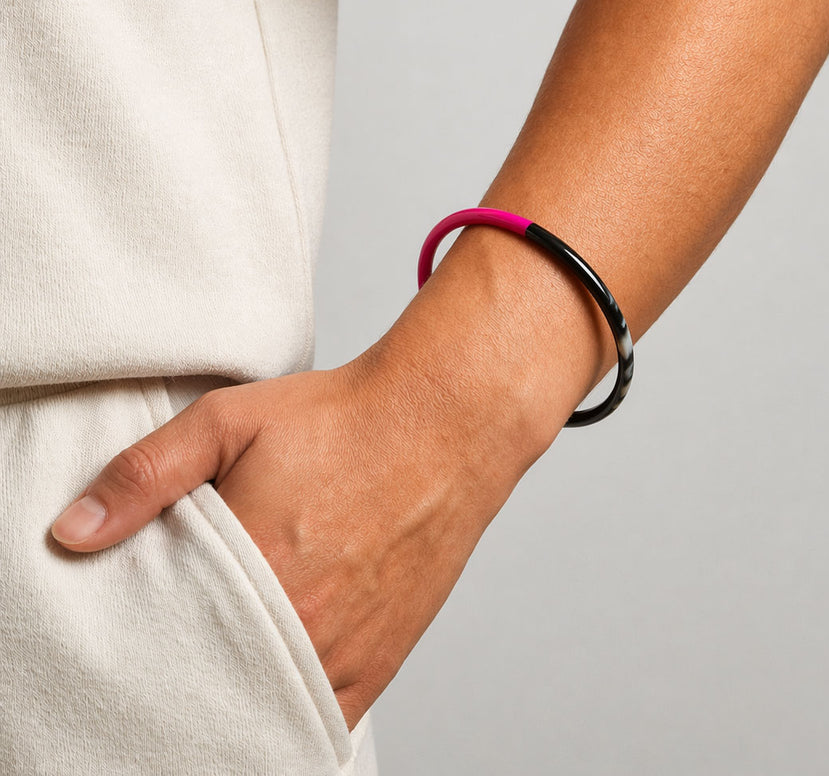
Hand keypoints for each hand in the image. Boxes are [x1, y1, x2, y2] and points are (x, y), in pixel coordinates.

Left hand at [49, 354, 520, 729]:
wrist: (444, 422)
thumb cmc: (346, 420)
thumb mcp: (230, 420)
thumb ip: (146, 475)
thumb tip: (73, 531)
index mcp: (252, 571)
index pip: (159, 645)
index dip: (141, 637)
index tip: (142, 618)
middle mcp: (299, 628)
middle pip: (208, 684)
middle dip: (186, 665)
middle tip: (187, 627)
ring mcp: (344, 654)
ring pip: (261, 709)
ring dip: (235, 687)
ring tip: (230, 645)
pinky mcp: (380, 663)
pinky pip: (318, 720)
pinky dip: (285, 704)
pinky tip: (272, 673)